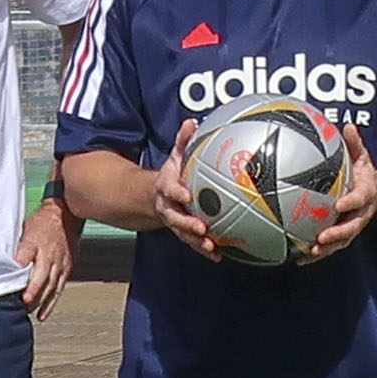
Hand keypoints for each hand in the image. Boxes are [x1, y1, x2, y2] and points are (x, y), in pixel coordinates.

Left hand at [15, 194, 80, 313]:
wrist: (66, 217)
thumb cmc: (42, 224)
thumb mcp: (26, 229)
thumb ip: (19, 248)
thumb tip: (8, 265)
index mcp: (37, 243)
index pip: (28, 258)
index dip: (23, 272)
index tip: (18, 287)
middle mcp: (51, 256)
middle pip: (42, 277)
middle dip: (33, 292)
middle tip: (22, 304)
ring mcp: (61, 264)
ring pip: (51, 286)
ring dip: (40, 301)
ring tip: (28, 311)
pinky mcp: (67, 271)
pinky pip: (59, 289)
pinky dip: (50, 303)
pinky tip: (42, 314)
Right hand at [150, 122, 227, 265]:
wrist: (156, 196)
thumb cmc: (173, 174)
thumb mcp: (175, 155)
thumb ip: (182, 140)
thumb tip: (191, 122)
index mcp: (166, 187)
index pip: (170, 189)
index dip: (177, 192)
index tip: (186, 194)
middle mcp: (168, 207)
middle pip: (175, 217)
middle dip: (187, 223)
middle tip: (202, 228)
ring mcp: (175, 222)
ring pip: (184, 234)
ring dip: (197, 242)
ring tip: (211, 247)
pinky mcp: (183, 233)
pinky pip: (194, 243)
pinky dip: (205, 250)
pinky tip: (220, 255)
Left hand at [303, 125, 376, 260]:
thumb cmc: (366, 175)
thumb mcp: (364, 158)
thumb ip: (356, 144)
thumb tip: (348, 126)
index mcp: (366, 194)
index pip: (359, 199)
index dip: (350, 203)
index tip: (339, 205)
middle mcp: (360, 213)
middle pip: (351, 227)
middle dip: (337, 234)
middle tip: (322, 238)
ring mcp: (353, 225)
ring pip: (342, 241)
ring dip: (327, 248)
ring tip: (310, 252)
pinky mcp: (344, 234)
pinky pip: (332, 245)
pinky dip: (317, 253)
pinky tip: (299, 258)